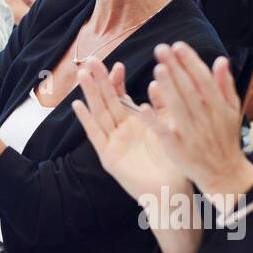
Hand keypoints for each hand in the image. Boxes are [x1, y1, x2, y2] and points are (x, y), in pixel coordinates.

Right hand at [72, 60, 190, 201]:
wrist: (172, 191)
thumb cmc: (174, 161)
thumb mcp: (170, 127)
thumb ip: (164, 105)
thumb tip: (158, 81)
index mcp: (136, 122)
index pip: (122, 96)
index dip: (117, 81)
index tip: (117, 64)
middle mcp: (122, 130)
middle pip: (107, 100)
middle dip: (99, 80)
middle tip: (91, 60)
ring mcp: (113, 142)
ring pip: (99, 113)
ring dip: (90, 93)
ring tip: (82, 75)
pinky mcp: (108, 156)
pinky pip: (96, 135)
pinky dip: (86, 120)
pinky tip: (77, 105)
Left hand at [144, 43, 252, 199]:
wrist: (224, 173)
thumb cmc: (225, 138)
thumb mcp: (231, 111)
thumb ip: (225, 85)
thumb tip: (221, 60)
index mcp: (218, 107)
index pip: (203, 80)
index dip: (190, 62)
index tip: (178, 45)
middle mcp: (205, 118)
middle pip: (189, 90)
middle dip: (176, 68)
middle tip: (161, 49)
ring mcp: (191, 133)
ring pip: (178, 107)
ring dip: (168, 88)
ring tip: (158, 68)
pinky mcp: (177, 147)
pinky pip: (164, 132)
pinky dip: (154, 120)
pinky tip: (143, 105)